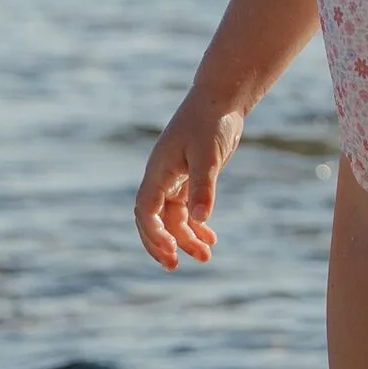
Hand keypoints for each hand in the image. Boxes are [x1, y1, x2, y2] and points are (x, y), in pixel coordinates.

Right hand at [134, 92, 242, 269]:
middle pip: (152, 220)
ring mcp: (174, 180)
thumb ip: (204, 187)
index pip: (146, 210)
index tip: (170, 251)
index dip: (153, 234)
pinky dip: (196, 226)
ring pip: (173, 218)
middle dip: (161, 244)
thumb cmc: (211, 123)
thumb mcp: (208, 156)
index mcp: (158, 172)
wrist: (221, 101)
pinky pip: (187, 210)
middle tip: (174, 266)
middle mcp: (161, 178)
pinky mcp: (189, 179)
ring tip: (205, 257)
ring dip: (186, 239)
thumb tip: (200, 219)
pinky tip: (210, 239)